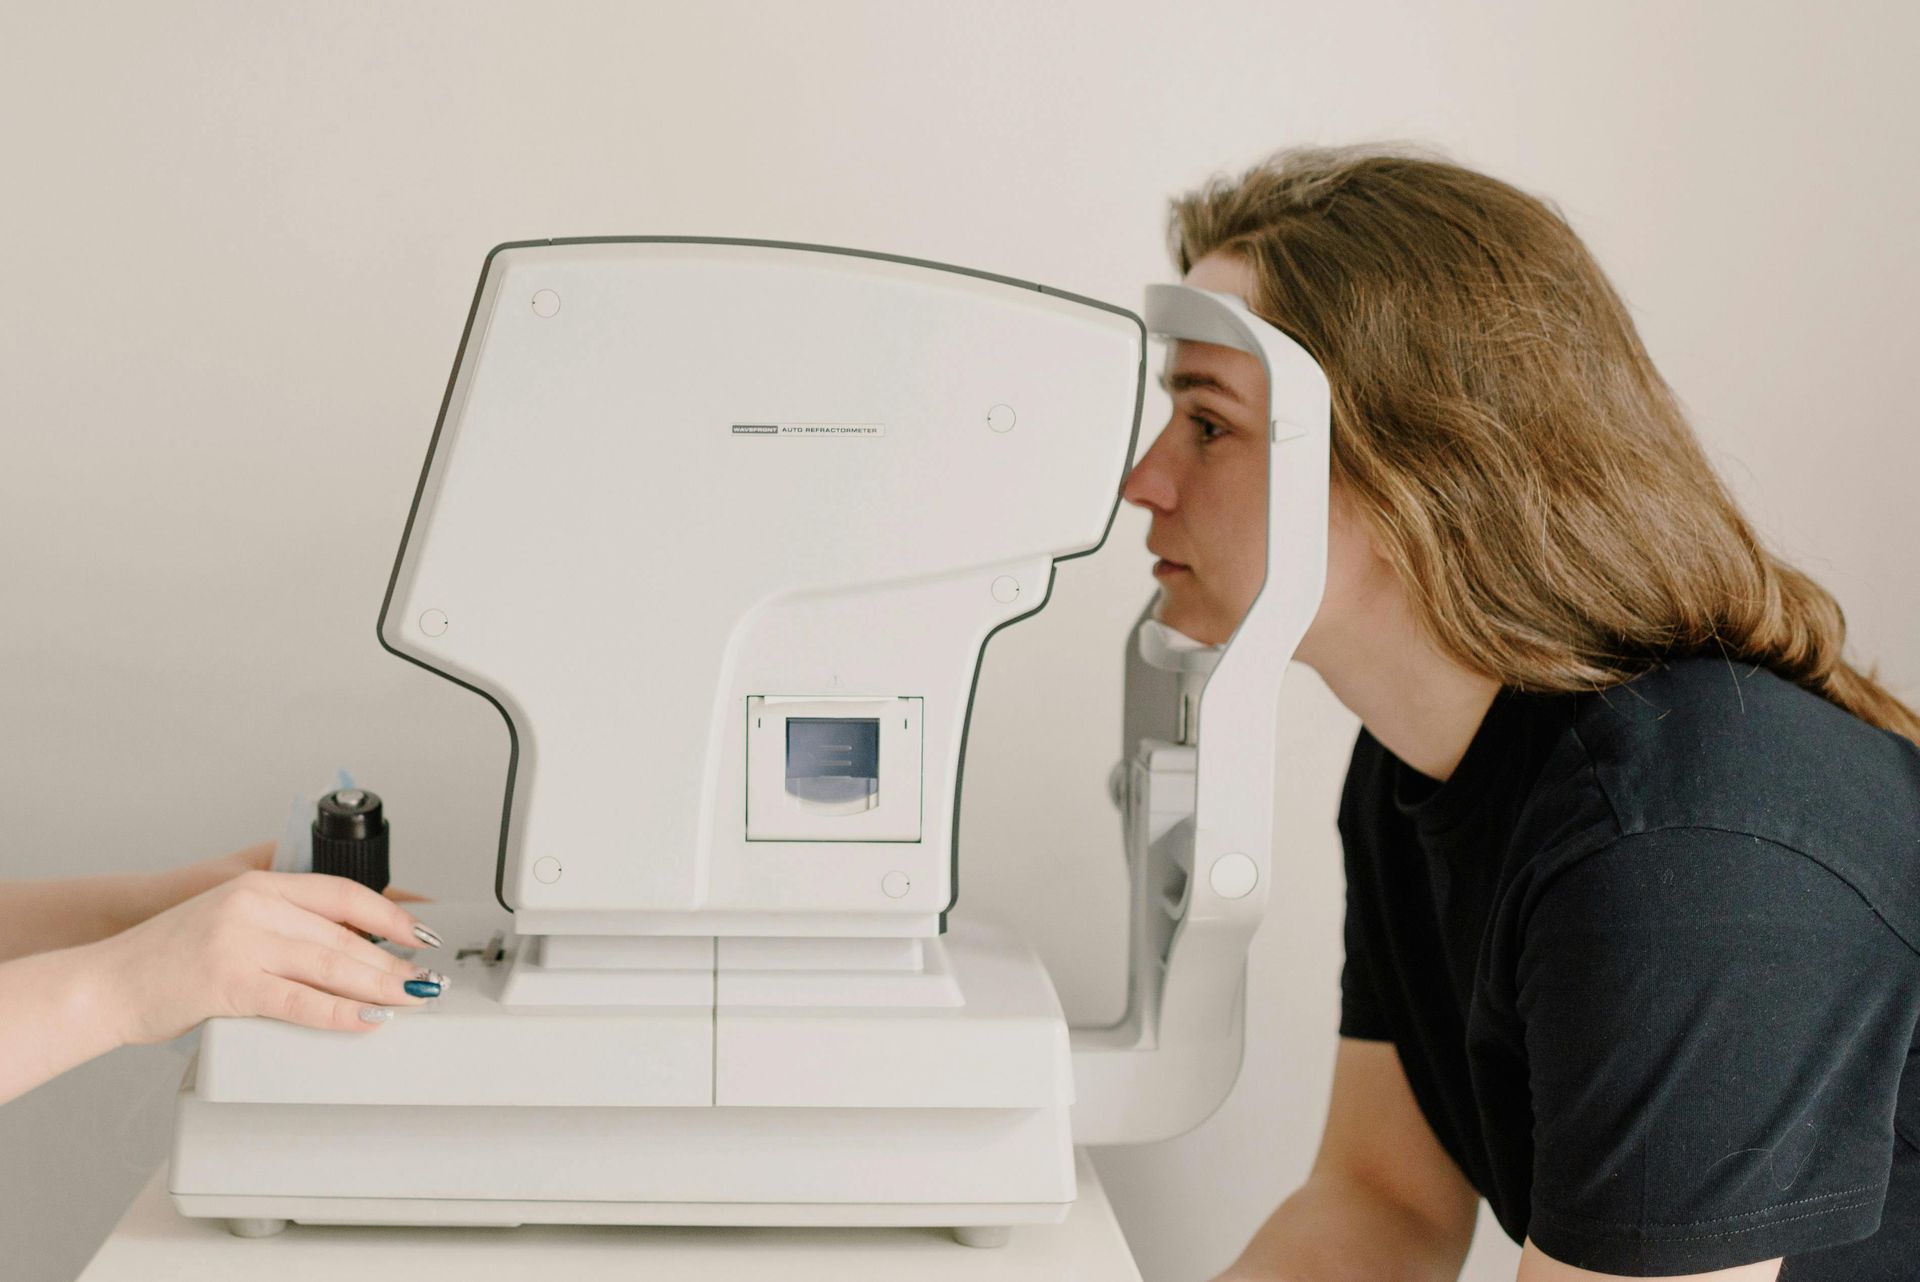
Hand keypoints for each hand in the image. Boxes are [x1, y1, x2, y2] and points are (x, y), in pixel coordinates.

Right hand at [83, 870, 442, 1043]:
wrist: (107, 983)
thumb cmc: (169, 960)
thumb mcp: (231, 920)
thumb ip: (282, 925)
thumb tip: (349, 951)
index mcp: (260, 886)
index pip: (342, 894)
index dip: (390, 915)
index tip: (420, 935)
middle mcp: (254, 907)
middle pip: (343, 935)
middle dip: (392, 962)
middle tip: (424, 982)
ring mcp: (241, 943)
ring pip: (331, 966)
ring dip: (380, 987)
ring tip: (410, 1002)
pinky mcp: (229, 983)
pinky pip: (299, 1000)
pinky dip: (339, 1013)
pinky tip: (367, 1021)